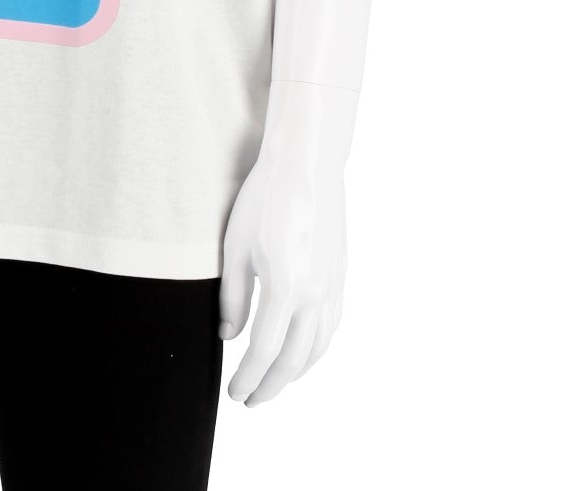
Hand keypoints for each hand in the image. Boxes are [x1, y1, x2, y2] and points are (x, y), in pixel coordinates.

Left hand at [218, 81, 355, 405]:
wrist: (306, 167)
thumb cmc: (263, 201)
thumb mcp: (235, 247)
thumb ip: (232, 297)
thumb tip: (228, 337)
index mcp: (284, 288)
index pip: (264, 353)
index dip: (248, 379)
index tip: (234, 394)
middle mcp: (314, 295)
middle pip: (294, 361)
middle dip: (271, 387)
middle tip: (250, 401)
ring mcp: (332, 287)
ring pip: (318, 348)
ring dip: (296, 373)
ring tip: (274, 382)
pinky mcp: (341, 276)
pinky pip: (331, 326)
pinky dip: (315, 349)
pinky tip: (301, 351)